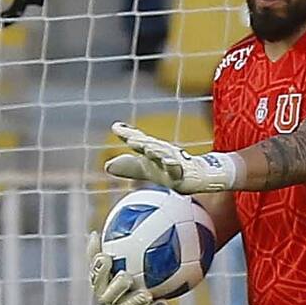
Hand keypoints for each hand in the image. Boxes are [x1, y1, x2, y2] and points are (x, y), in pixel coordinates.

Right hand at [87, 231, 167, 304]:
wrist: (139, 281)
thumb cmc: (123, 260)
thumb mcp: (115, 249)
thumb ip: (107, 243)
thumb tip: (92, 233)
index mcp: (100, 282)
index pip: (96, 276)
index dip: (99, 268)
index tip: (106, 257)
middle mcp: (108, 298)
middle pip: (108, 296)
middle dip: (116, 287)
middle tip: (126, 276)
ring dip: (136, 302)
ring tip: (147, 294)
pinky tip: (164, 304)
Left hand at [103, 122, 238, 193]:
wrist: (198, 176)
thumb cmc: (170, 170)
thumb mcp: (146, 169)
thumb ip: (128, 166)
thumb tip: (107, 165)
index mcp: (152, 151)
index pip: (139, 141)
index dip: (128, 134)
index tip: (116, 128)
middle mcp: (163, 154)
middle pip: (151, 145)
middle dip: (141, 141)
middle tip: (129, 137)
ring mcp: (175, 163)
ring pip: (165, 155)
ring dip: (156, 151)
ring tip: (147, 148)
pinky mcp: (185, 174)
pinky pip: (179, 169)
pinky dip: (174, 166)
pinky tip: (170, 163)